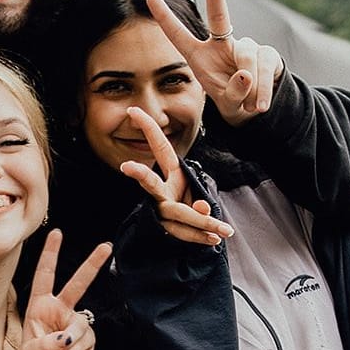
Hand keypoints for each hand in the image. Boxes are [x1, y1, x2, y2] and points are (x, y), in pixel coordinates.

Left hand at [18, 230, 111, 349]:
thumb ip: (45, 344)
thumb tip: (64, 338)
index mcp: (40, 305)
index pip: (45, 275)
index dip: (50, 254)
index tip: (57, 232)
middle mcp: (59, 310)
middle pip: (78, 284)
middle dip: (92, 265)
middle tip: (106, 246)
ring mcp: (74, 324)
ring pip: (79, 326)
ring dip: (69, 344)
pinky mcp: (86, 340)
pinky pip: (84, 343)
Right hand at [119, 107, 233, 245]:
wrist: (179, 230)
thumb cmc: (189, 201)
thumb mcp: (195, 193)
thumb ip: (200, 198)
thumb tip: (202, 209)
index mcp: (170, 173)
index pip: (159, 147)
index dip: (147, 128)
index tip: (133, 110)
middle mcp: (161, 191)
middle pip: (150, 183)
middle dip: (140, 174)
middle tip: (126, 166)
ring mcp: (161, 211)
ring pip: (177, 214)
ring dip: (201, 222)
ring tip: (223, 230)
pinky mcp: (165, 229)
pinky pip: (184, 233)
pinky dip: (200, 236)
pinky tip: (213, 239)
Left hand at [147, 0, 283, 125]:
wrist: (256, 107)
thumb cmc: (232, 99)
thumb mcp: (226, 101)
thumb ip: (232, 92)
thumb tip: (246, 74)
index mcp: (198, 55)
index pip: (179, 35)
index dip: (165, 18)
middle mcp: (220, 44)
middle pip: (218, 16)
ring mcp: (245, 45)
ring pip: (246, 58)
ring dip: (250, 88)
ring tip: (251, 107)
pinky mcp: (267, 53)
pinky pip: (264, 68)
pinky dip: (263, 91)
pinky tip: (260, 105)